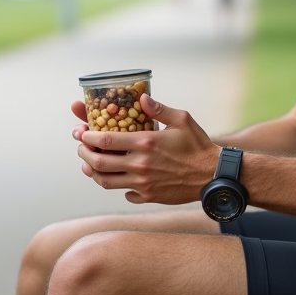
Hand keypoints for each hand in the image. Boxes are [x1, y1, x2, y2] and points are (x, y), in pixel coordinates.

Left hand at [71, 94, 219, 204]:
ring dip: (93, 172)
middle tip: (82, 148)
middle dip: (85, 154)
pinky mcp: (149, 196)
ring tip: (90, 164)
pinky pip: (125, 194)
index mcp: (146, 143)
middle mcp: (141, 164)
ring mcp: (143, 183)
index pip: (106, 141)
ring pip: (106, 182)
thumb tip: (141, 98)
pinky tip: (119, 179)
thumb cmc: (198, 145)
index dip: (88, 137)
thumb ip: (159, 109)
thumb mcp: (182, 120)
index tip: (82, 132)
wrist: (213, 175)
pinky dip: (119, 187)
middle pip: (99, 163)